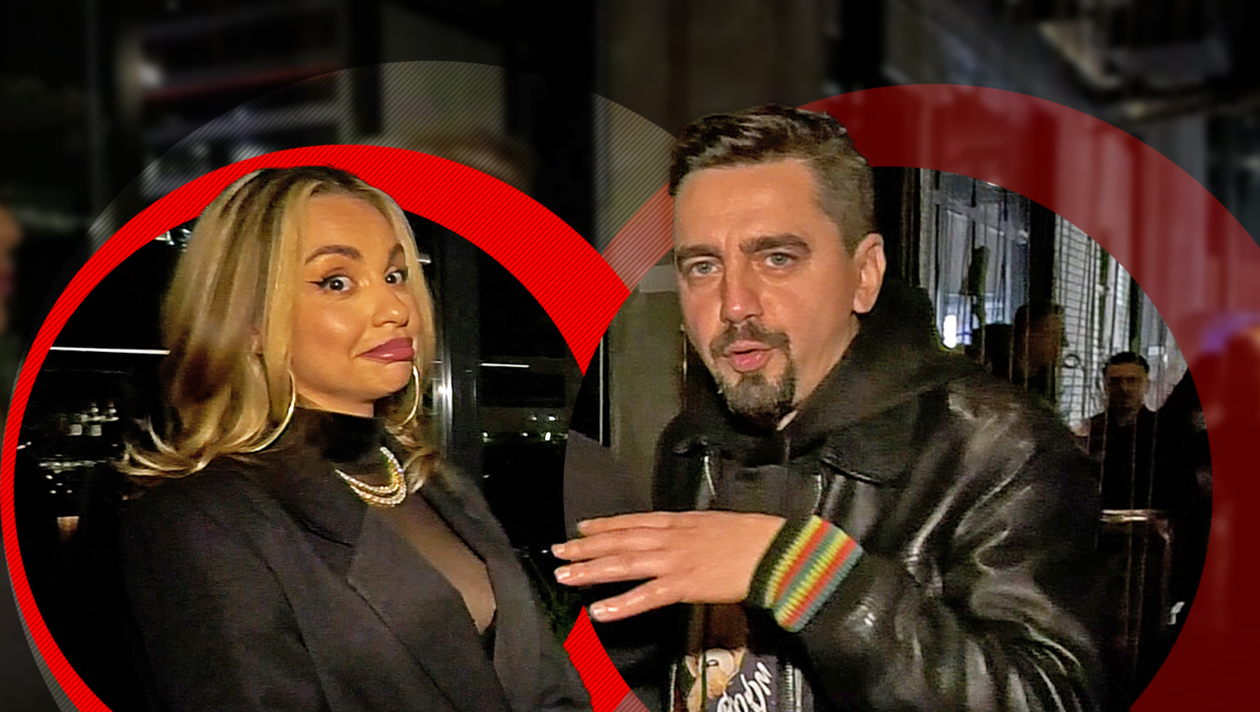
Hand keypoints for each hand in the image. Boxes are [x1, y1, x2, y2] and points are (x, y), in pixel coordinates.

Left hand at [551, 511, 784, 621]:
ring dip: (592, 571)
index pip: (634, 521)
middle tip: (557, 551)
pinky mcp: (685, 585)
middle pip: (620, 540)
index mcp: (680, 521)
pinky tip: (599, 612)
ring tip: (564, 576)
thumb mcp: (715, 524)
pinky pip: (646, 597)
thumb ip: (692, 530)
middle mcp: (670, 538)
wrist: (776, 551)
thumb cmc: (754, 537)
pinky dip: (621, 604)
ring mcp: (675, 561)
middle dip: (586, 547)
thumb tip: (679, 532)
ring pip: (625, 564)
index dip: (606, 525)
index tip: (582, 527)